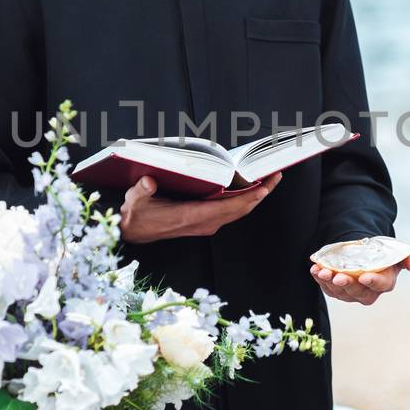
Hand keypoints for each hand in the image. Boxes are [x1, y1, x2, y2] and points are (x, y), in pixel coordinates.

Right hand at [119, 173, 281, 244]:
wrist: (134, 233)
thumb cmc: (137, 215)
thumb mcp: (135, 201)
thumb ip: (141, 191)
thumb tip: (149, 182)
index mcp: (190, 217)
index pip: (225, 208)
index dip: (246, 198)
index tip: (263, 187)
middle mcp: (202, 223)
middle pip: (239, 210)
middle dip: (260, 194)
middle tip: (275, 176)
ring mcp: (206, 225)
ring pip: (237, 212)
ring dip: (254, 198)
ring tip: (269, 180)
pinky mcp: (205, 223)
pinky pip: (231, 212)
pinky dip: (244, 201)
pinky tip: (251, 189)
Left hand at [310, 250, 409, 305]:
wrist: (367, 253)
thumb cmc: (385, 254)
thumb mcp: (399, 252)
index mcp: (385, 283)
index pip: (380, 285)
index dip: (373, 282)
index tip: (364, 276)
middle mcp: (367, 291)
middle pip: (357, 293)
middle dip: (348, 285)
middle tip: (339, 276)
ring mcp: (350, 292)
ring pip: (340, 292)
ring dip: (330, 283)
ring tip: (323, 272)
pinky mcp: (337, 289)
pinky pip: (327, 287)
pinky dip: (320, 279)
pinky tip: (315, 270)